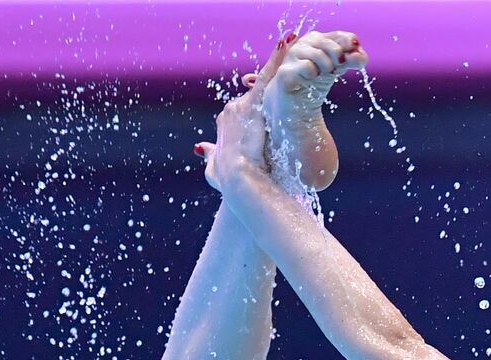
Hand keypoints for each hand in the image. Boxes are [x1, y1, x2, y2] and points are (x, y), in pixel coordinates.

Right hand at [193, 35, 290, 193]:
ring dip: (277, 63)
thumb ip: (209, 158)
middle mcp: (231, 111)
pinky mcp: (255, 105)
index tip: (270, 104)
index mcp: (226, 125)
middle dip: (271, 87)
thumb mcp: (216, 170)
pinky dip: (277, 60)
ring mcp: (242, 106)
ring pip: (263, 81)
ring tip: (290, 44)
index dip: (259, 106)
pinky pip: (269, 77)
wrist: (240, 184)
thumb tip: (200, 150)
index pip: (244, 110)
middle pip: (255, 95)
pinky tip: (288, 44)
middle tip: (288, 73)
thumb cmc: (232, 184)